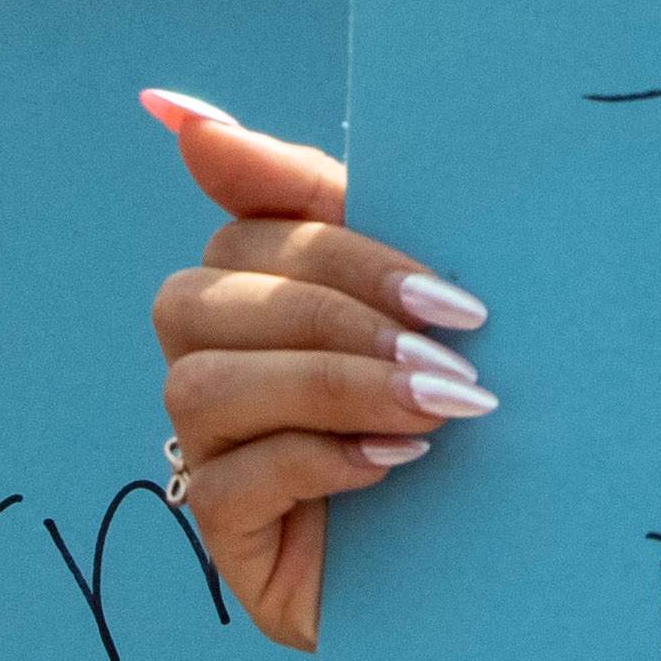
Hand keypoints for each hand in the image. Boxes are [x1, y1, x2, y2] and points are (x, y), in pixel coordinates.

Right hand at [138, 91, 490, 650]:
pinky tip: (391, 462)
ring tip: (438, 409)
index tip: (443, 290)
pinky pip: (229, 478)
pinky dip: (316, 461)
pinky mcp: (218, 528)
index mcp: (249, 277)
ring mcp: (202, 444)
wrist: (486, 550)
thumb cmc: (444, 397)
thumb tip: (175, 111)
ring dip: (333, 387)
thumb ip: (313, 195)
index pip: (252, 221)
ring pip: (209, 385)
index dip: (340, 244)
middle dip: (343, 315)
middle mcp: (205, 353)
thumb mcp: (403, 291)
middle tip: (456, 352)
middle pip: (211, 295)